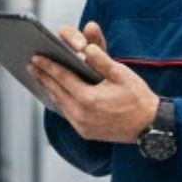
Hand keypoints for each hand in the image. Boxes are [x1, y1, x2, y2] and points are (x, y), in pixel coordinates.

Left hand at [29, 21, 159, 143]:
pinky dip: (60, 102)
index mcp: (88, 98)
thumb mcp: (121, 74)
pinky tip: (57, 94)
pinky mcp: (85, 132)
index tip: (36, 57)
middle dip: (43, 77)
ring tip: (41, 78)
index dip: (47, 66)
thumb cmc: (138, 98)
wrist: (150, 126)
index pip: (62, 77)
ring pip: (60, 104)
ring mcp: (82, 126)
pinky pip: (68, 114)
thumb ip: (102, 60)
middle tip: (31, 65)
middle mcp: (81, 114)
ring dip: (50, 89)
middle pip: (56, 91)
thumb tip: (86, 49)